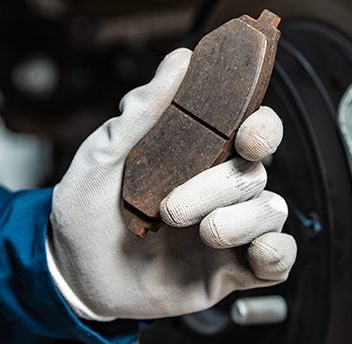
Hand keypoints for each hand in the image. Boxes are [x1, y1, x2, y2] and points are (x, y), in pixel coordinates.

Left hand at [47, 48, 295, 320]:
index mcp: (199, 155)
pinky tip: (251, 254)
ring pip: (271, 212)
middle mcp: (220, 189)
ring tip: (200, 233)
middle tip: (173, 208)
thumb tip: (179, 61)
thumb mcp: (101, 158)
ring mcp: (230, 230)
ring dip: (239, 221)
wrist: (72, 274)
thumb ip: (142, 112)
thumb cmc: (86, 211)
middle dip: (222, 187)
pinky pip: (279, 259)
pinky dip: (276, 254)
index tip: (247, 136)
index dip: (263, 128)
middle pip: (257, 172)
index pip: (252, 130)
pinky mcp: (232, 271)